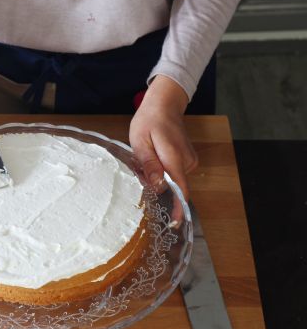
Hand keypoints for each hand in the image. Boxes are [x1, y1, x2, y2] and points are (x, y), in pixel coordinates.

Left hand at [129, 75, 197, 204]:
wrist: (164, 105)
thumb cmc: (149, 121)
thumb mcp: (140, 142)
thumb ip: (149, 165)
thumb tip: (158, 186)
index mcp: (174, 159)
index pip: (181, 190)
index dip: (178, 208)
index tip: (175, 223)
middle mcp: (186, 162)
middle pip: (172, 185)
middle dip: (155, 183)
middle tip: (139, 167)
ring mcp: (189, 161)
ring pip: (171, 179)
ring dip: (157, 175)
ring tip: (146, 156)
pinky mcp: (187, 160)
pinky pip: (173, 172)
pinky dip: (162, 170)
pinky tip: (154, 156)